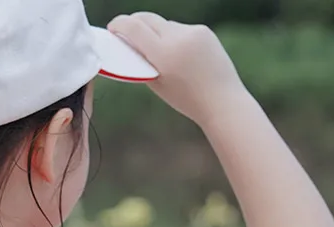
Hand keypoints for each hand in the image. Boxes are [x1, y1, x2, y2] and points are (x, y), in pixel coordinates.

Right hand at [108, 13, 244, 126]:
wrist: (221, 100)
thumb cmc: (186, 99)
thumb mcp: (157, 84)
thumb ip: (142, 63)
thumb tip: (131, 45)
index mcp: (163, 55)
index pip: (134, 28)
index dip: (120, 24)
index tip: (112, 27)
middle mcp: (178, 38)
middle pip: (148, 18)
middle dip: (134, 22)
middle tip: (125, 30)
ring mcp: (192, 32)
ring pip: (165, 25)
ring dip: (156, 33)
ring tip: (159, 53)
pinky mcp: (203, 31)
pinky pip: (181, 30)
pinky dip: (175, 39)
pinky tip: (181, 57)